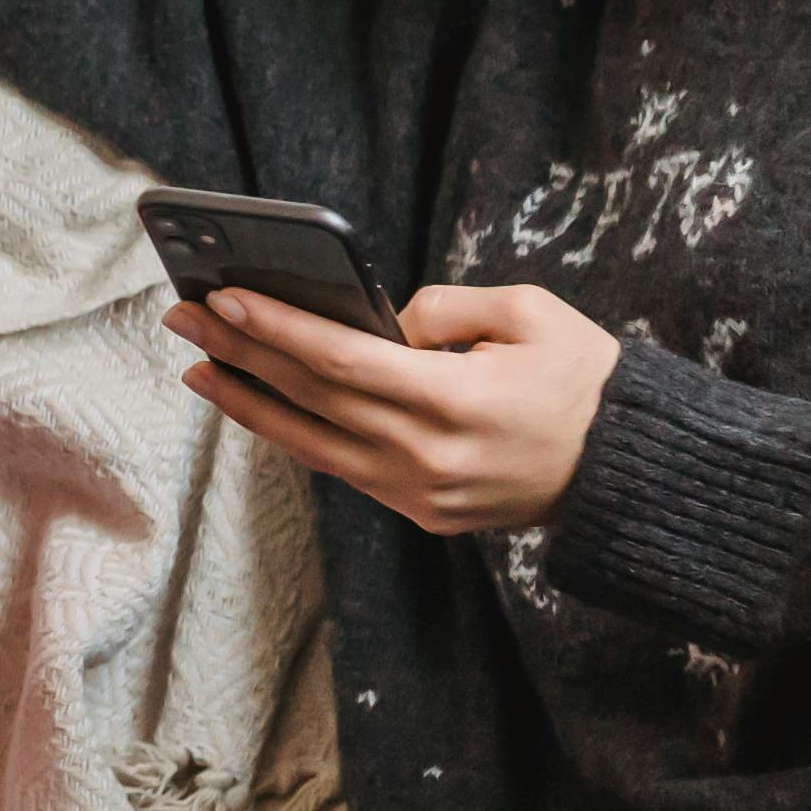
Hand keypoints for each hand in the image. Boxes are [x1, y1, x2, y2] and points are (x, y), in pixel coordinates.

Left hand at [172, 281, 617, 534]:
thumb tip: (378, 322)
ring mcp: (419, 491)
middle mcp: (427, 453)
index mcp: (456, 398)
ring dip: (247, 403)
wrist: (626, 470)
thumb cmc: (583, 380)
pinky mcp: (420, 513)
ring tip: (199, 366)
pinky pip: (341, 467)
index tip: (222, 297)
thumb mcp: (530, 315)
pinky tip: (260, 403)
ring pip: (311, 443)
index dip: (276, 328)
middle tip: (184, 315)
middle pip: (312, 397)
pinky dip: (294, 434)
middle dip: (240, 353)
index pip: (341, 358)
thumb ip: (445, 308)